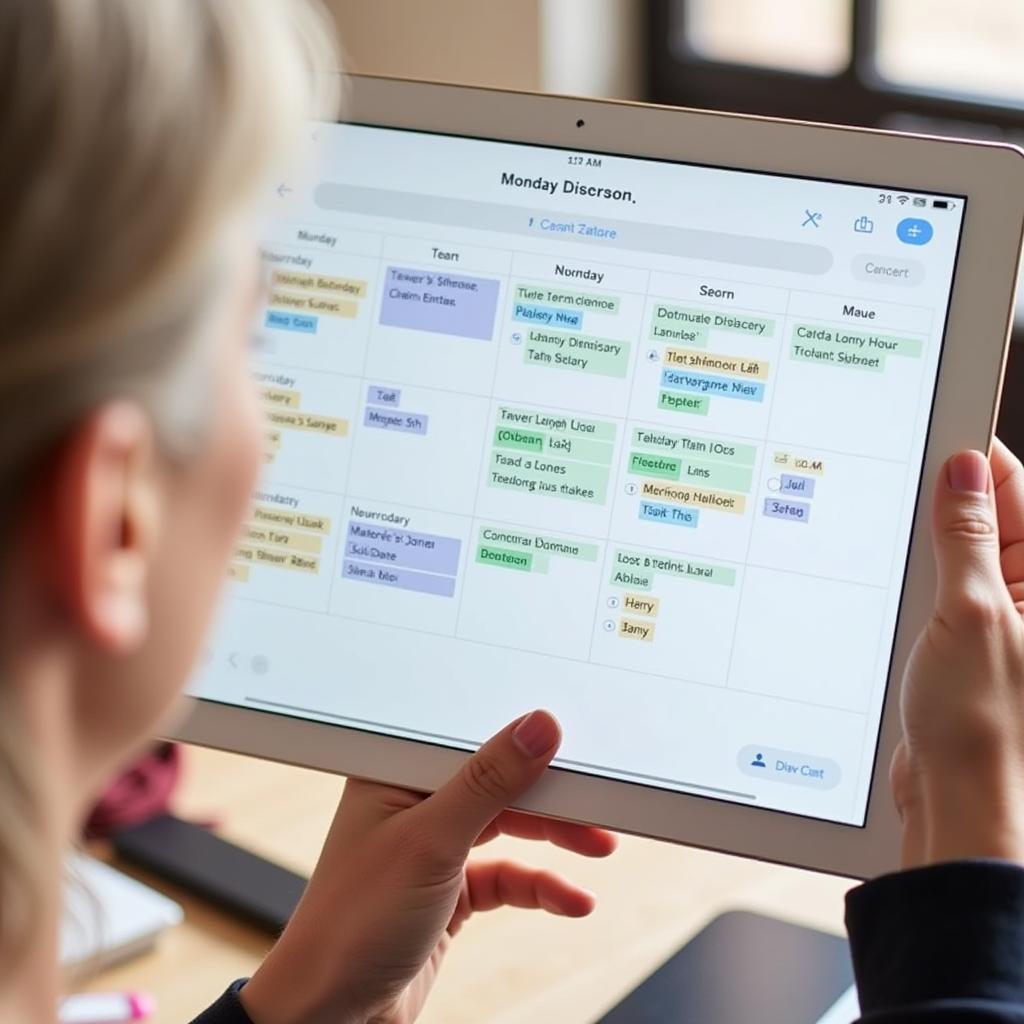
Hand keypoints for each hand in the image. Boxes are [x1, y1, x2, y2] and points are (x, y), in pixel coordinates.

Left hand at [240, 710, 615, 1023]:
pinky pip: (505, 877)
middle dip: (549, 798)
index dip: (523, 742)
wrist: (331, 1017)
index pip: (471, 740)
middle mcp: (412, 804)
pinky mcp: (447, 890)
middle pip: (497, 784)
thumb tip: (536, 729)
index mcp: (393, 774)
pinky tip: (570, 899)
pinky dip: (539, 886)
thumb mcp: (430, 842)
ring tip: (599, 846)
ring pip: (506, 828)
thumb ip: (488, 782)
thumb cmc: (349, 926)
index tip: (572, 750)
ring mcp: (432, 848)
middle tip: (597, 804)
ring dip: (553, 841)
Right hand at [893, 439, 1023, 867]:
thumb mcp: (972, 613)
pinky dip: (911, 580)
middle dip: (940, 499)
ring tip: (888, 539)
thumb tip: (963, 469)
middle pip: (985, 518)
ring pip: (954, 554)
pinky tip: (885, 580)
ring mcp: (996, 619)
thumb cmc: (984, 728)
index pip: (1017, 491)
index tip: (930, 428)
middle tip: (891, 482)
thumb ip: (967, 537)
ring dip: (921, 544)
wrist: (960, 806)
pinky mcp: (963, 644)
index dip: (975, 458)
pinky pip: (937, 591)